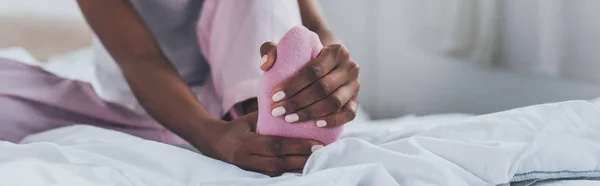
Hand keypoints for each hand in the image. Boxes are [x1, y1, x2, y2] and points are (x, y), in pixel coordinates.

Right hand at [199, 112, 322, 175]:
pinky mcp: (251, 174)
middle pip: (278, 161)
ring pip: (276, 171)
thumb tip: (293, 106)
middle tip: (321, 152)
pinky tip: (303, 167)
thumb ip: (268, 116)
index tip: (316, 143)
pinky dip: (288, 171)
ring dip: (297, 167)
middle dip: (301, 158)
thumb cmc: (236, 127)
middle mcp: (246, 158)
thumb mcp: (249, 119)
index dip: (296, 146)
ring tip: (316, 161)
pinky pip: (272, 175)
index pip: (275, 145)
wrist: (213, 143)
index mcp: (246, 142)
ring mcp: (248, 168)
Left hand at [259, 42, 359, 127]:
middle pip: (323, 88)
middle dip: (297, 102)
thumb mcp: (288, 48)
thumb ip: (271, 50)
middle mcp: (350, 67)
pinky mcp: (356, 101)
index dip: (293, 85)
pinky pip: (349, 114)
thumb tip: (266, 65)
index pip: (314, 70)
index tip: (274, 96)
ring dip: (310, 113)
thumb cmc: (305, 57)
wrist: (328, 64)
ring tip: (289, 118)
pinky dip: (333, 120)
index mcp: (336, 51)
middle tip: (277, 111)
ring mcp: (355, 86)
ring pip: (334, 102)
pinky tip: (316, 124)